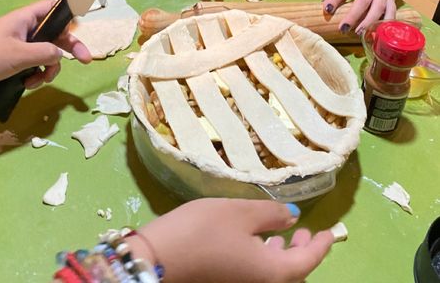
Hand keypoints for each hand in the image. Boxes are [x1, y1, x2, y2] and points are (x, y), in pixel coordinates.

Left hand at [0, 0, 91, 96]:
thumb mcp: (19, 54)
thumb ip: (46, 52)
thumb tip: (60, 55)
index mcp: (25, 19)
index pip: (52, 9)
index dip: (67, 17)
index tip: (79, 29)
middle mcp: (25, 30)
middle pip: (54, 35)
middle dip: (67, 49)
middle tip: (85, 60)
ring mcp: (19, 47)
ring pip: (46, 54)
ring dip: (47, 69)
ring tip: (37, 81)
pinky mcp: (13, 63)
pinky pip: (34, 66)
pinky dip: (35, 76)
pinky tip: (27, 85)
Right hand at [134, 198, 334, 282]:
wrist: (158, 260)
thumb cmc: (202, 231)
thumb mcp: (240, 212)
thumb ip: (271, 214)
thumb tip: (292, 217)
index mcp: (273, 273)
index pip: (308, 261)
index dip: (322, 245)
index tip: (331, 231)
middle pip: (294, 276)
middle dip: (303, 254)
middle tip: (306, 233)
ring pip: (275, 278)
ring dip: (283, 258)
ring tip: (282, 236)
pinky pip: (258, 278)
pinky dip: (265, 262)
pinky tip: (254, 244)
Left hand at [324, 0, 412, 33]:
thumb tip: (328, 7)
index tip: (327, 9)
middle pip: (364, 0)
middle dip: (354, 15)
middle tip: (344, 28)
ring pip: (379, 8)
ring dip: (369, 22)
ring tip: (359, 32)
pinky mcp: (392, 0)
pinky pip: (391, 13)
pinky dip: (385, 23)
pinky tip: (377, 32)